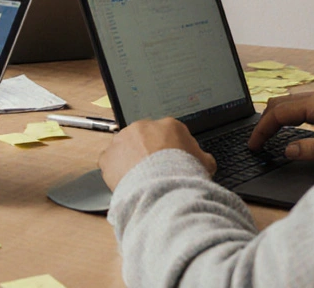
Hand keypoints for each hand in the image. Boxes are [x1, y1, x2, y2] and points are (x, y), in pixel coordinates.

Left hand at [98, 118, 216, 190]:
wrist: (163, 188)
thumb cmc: (183, 175)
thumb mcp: (204, 163)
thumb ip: (200, 156)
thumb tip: (204, 160)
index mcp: (168, 125)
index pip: (166, 133)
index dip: (167, 149)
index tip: (167, 161)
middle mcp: (143, 127)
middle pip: (143, 138)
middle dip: (146, 152)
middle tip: (152, 171)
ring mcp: (123, 140)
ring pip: (124, 148)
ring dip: (129, 160)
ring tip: (138, 180)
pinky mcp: (108, 156)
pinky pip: (109, 162)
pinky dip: (114, 171)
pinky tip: (125, 182)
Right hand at [248, 89, 313, 160]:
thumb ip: (313, 149)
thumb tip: (287, 150)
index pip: (282, 111)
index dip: (264, 128)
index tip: (254, 144)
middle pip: (284, 103)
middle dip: (266, 121)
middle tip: (257, 143)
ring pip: (294, 106)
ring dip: (279, 121)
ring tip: (268, 140)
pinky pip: (307, 111)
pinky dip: (294, 122)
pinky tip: (293, 137)